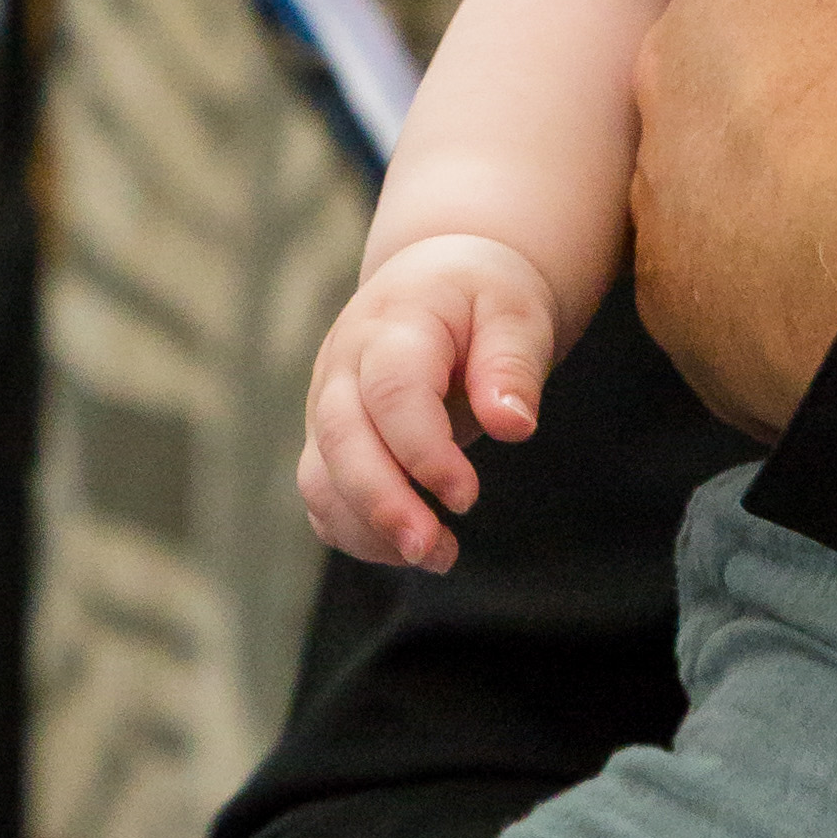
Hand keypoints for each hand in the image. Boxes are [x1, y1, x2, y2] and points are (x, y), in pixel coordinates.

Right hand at [300, 233, 557, 568]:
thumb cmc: (481, 297)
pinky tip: (410, 549)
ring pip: (321, 477)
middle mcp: (344, 366)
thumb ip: (513, 364)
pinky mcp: (328, 440)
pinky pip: (323, 496)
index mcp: (393, 325)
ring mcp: (327, 405)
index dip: (423, 451)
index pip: (391, 392)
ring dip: (369, 529)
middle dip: (383, 504)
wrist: (436, 280)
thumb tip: (514, 426)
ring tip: (437, 557)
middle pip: (342, 440)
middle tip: (435, 551)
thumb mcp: (515, 311)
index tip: (468, 497)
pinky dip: (357, 532)